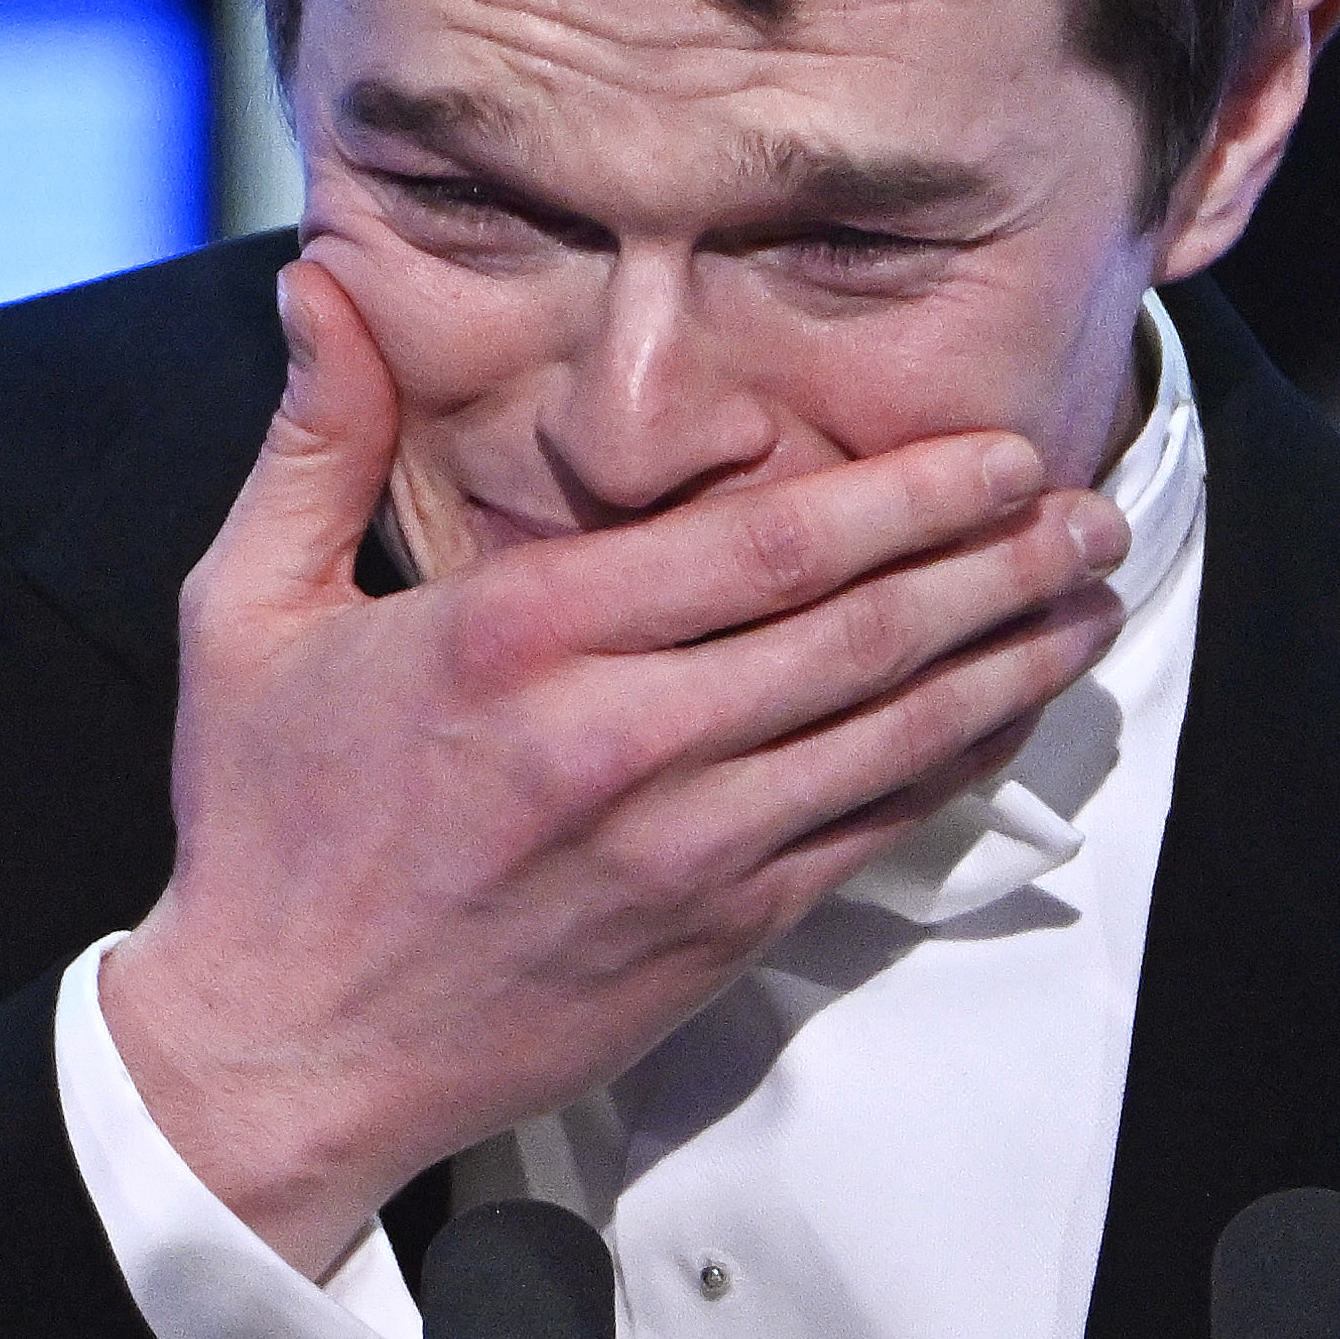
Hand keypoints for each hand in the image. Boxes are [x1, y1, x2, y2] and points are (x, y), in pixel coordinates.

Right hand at [103, 261, 1129, 1275]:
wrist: (283, 1051)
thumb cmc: (269, 828)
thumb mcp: (248, 611)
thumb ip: (316, 441)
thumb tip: (321, 287)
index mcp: (524, 635)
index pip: (770, 541)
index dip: (911, 492)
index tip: (998, 451)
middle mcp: (624, 737)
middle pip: (865, 628)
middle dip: (1001, 561)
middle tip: (1091, 508)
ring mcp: (685, 847)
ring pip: (893, 733)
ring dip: (1011, 661)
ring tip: (1091, 598)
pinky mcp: (715, 931)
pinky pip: (870, 832)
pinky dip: (955, 768)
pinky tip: (1010, 716)